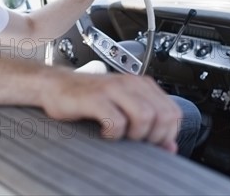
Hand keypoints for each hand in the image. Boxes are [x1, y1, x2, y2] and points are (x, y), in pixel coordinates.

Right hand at [41, 72, 181, 152]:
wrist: (55, 84)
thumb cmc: (88, 97)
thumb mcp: (122, 108)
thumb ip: (148, 124)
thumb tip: (170, 146)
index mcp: (142, 84)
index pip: (173, 112)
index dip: (167, 134)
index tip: (152, 142)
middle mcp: (131, 83)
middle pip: (163, 115)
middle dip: (154, 136)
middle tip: (136, 141)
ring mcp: (113, 89)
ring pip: (145, 116)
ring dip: (136, 134)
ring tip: (121, 136)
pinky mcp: (95, 97)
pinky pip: (117, 121)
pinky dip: (114, 134)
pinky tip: (105, 133)